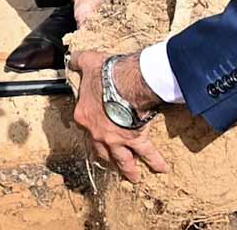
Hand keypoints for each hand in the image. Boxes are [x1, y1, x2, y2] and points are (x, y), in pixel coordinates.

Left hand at [67, 51, 170, 181]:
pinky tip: (162, 168)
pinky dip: (156, 161)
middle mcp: (98, 133)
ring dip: (128, 169)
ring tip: (133, 177)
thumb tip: (73, 59)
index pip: (86, 124)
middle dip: (108, 158)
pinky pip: (147, 152)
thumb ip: (79, 62)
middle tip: (113, 163)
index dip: (91, 127)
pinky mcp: (135, 139)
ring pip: (122, 159)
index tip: (96, 129)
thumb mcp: (88, 63)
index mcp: (84, 115)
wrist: (124, 83)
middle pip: (102, 150)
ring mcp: (116, 139)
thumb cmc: (105, 73)